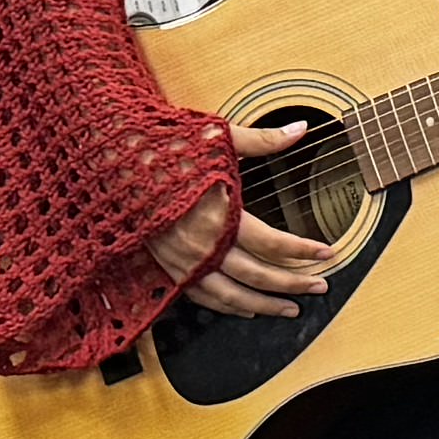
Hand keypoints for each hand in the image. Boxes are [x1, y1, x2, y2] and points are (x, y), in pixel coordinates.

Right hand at [144, 114, 334, 312]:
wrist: (110, 162)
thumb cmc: (162, 146)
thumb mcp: (215, 138)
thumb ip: (262, 140)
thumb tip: (300, 128)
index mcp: (219, 216)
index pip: (273, 243)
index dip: (303, 250)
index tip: (328, 251)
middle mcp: (203, 246)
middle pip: (258, 275)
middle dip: (294, 284)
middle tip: (320, 287)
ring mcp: (184, 261)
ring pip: (232, 296)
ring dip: (265, 306)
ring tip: (290, 309)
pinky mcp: (168, 266)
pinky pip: (203, 297)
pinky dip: (228, 307)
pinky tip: (245, 310)